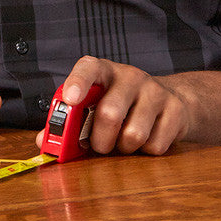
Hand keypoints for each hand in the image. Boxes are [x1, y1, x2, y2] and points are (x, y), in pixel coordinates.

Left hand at [60, 56, 190, 155]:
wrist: (170, 100)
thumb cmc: (120, 104)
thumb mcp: (94, 105)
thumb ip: (68, 122)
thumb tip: (43, 142)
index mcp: (103, 71)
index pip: (88, 68)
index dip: (77, 83)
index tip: (70, 99)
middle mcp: (129, 76)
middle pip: (110, 113)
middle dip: (100, 140)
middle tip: (99, 146)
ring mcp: (155, 91)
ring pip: (133, 134)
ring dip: (123, 148)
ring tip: (123, 141)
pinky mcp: (176, 110)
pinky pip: (155, 145)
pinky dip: (145, 152)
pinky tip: (146, 139)